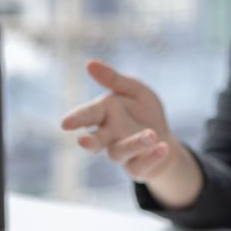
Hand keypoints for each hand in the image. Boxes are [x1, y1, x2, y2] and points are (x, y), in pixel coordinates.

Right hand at [61, 60, 201, 207]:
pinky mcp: (136, 168)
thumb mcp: (134, 90)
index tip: (65, 123)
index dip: (76, 119)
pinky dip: (152, 157)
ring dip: (135, 143)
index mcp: (104, 114)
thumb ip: (113, 79)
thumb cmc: (144, 112)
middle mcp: (108, 135)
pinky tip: (163, 147)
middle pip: (95, 141)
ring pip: (120, 152)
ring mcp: (121, 153)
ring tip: (151, 134)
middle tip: (83, 142)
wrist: (164, 138)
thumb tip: (88, 63)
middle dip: (89, 141)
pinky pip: (140, 165)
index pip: (88, 115)